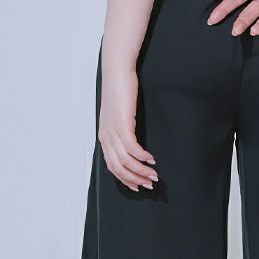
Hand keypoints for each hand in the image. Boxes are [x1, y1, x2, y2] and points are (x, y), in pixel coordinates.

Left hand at [97, 68, 157, 191]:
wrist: (117, 72)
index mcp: (104, 136)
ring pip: (126, 161)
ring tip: (154, 175)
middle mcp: (106, 137)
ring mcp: (113, 131)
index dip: (125, 179)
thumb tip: (131, 138)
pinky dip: (142, 157)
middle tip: (150, 184)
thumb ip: (122, 126)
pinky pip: (132, 148)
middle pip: (119, 168)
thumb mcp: (118, 112)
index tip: (138, 185)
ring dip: (141, 171)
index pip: (112, 166)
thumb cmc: (119, 89)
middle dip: (135, 179)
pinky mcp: (122, 124)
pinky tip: (152, 159)